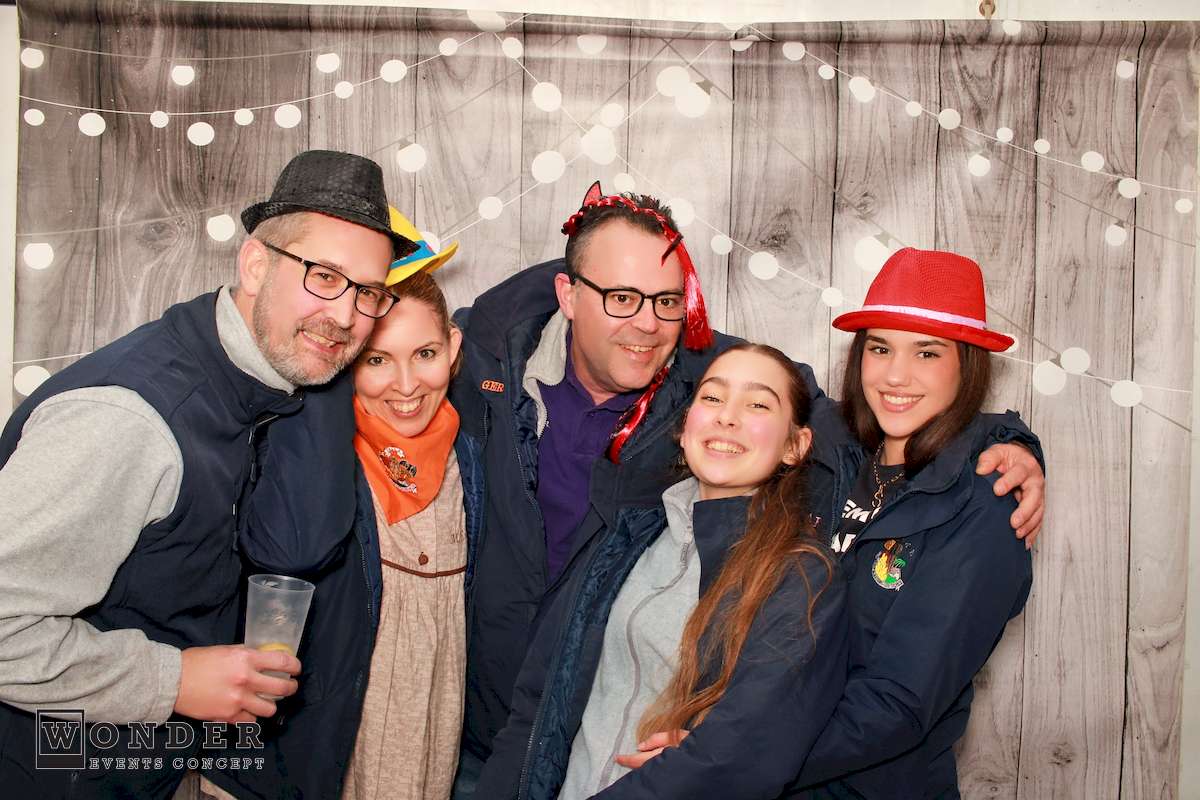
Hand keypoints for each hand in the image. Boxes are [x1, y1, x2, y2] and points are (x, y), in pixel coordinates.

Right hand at [174, 645, 300, 722]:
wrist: (173, 681)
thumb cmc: (198, 661)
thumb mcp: (226, 650)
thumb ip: (246, 655)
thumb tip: (263, 659)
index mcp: (246, 658)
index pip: (282, 661)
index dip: (294, 666)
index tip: (296, 669)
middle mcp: (245, 679)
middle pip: (282, 688)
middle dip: (290, 688)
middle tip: (289, 687)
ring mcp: (238, 700)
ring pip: (269, 709)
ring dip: (270, 705)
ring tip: (267, 702)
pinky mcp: (228, 716)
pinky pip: (250, 721)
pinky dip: (251, 717)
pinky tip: (247, 712)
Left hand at [614, 729, 689, 769]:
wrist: (710, 754)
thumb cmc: (695, 742)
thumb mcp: (677, 735)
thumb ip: (658, 739)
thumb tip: (640, 746)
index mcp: (664, 756)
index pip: (640, 760)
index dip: (628, 760)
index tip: (617, 758)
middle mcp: (665, 766)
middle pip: (643, 768)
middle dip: (633, 764)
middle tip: (622, 760)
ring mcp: (669, 771)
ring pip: (649, 771)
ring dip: (640, 767)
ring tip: (632, 762)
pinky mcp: (673, 774)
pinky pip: (657, 772)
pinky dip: (650, 769)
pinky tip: (648, 767)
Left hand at [976, 443, 1044, 546]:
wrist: (1019, 460)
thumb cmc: (1006, 457)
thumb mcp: (996, 452)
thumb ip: (988, 459)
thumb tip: (981, 470)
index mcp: (1025, 466)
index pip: (1018, 474)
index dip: (1008, 482)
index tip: (997, 491)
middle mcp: (1035, 481)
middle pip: (1034, 497)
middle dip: (1024, 511)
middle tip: (1013, 523)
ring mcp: (1038, 495)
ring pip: (1038, 511)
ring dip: (1029, 524)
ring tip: (1018, 535)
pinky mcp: (1037, 506)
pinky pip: (1038, 520)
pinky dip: (1033, 532)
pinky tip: (1025, 543)